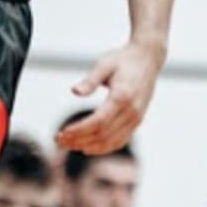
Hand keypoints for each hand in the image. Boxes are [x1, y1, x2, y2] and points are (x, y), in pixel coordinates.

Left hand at [57, 40, 164, 154]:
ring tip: (68, 145)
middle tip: (59, 140)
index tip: (62, 133)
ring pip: (111, 141)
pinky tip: (87, 148)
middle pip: (102, 134)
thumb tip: (74, 92)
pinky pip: (120, 141)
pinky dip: (103, 148)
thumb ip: (90, 80)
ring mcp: (136, 118)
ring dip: (88, 146)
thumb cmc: (123, 59)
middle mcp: (132, 111)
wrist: (148, 59)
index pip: (98, 121)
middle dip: (79, 140)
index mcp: (123, 97)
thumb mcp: (104, 64)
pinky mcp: (137, 121)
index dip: (79, 130)